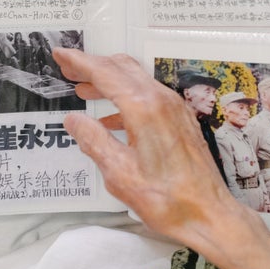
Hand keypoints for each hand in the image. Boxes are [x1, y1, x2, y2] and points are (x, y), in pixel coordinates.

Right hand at [52, 48, 239, 245]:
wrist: (209, 214)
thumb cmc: (166, 199)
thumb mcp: (119, 174)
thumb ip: (93, 141)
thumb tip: (73, 120)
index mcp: (143, 108)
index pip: (105, 73)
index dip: (79, 61)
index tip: (60, 54)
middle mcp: (161, 100)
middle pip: (122, 68)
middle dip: (93, 65)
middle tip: (68, 69)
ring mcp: (175, 108)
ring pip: (136, 79)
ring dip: (109, 80)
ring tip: (84, 90)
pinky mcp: (181, 120)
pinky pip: (149, 96)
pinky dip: (125, 97)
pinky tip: (111, 119)